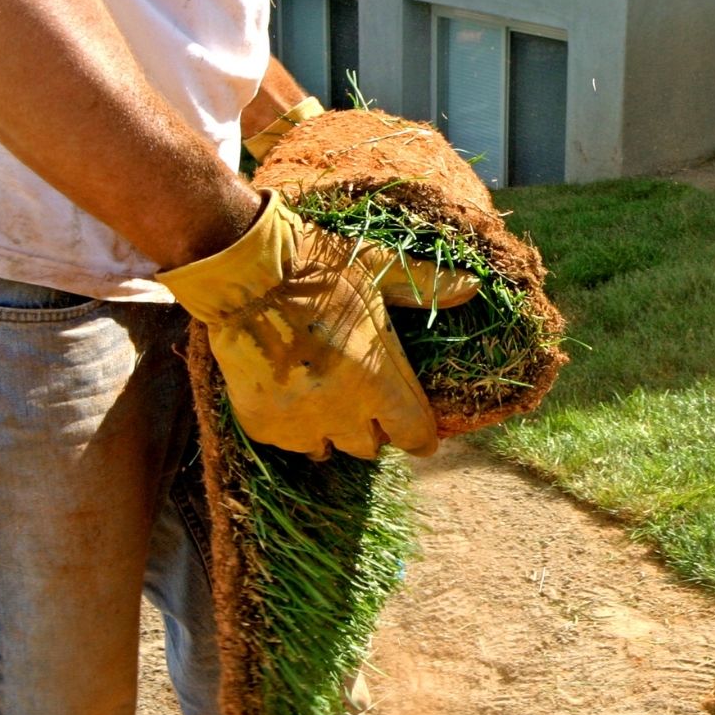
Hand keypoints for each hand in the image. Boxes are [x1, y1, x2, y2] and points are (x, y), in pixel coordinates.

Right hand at [160, 191, 477, 458]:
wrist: (241, 271)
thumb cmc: (316, 266)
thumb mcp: (377, 267)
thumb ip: (425, 285)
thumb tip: (473, 286)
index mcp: (377, 377)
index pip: (414, 434)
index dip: (420, 435)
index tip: (418, 431)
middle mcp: (341, 409)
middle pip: (371, 447)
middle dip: (373, 427)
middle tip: (364, 397)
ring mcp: (299, 419)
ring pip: (327, 448)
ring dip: (332, 430)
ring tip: (325, 398)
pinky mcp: (261, 422)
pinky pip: (288, 441)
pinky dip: (293, 426)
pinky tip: (291, 394)